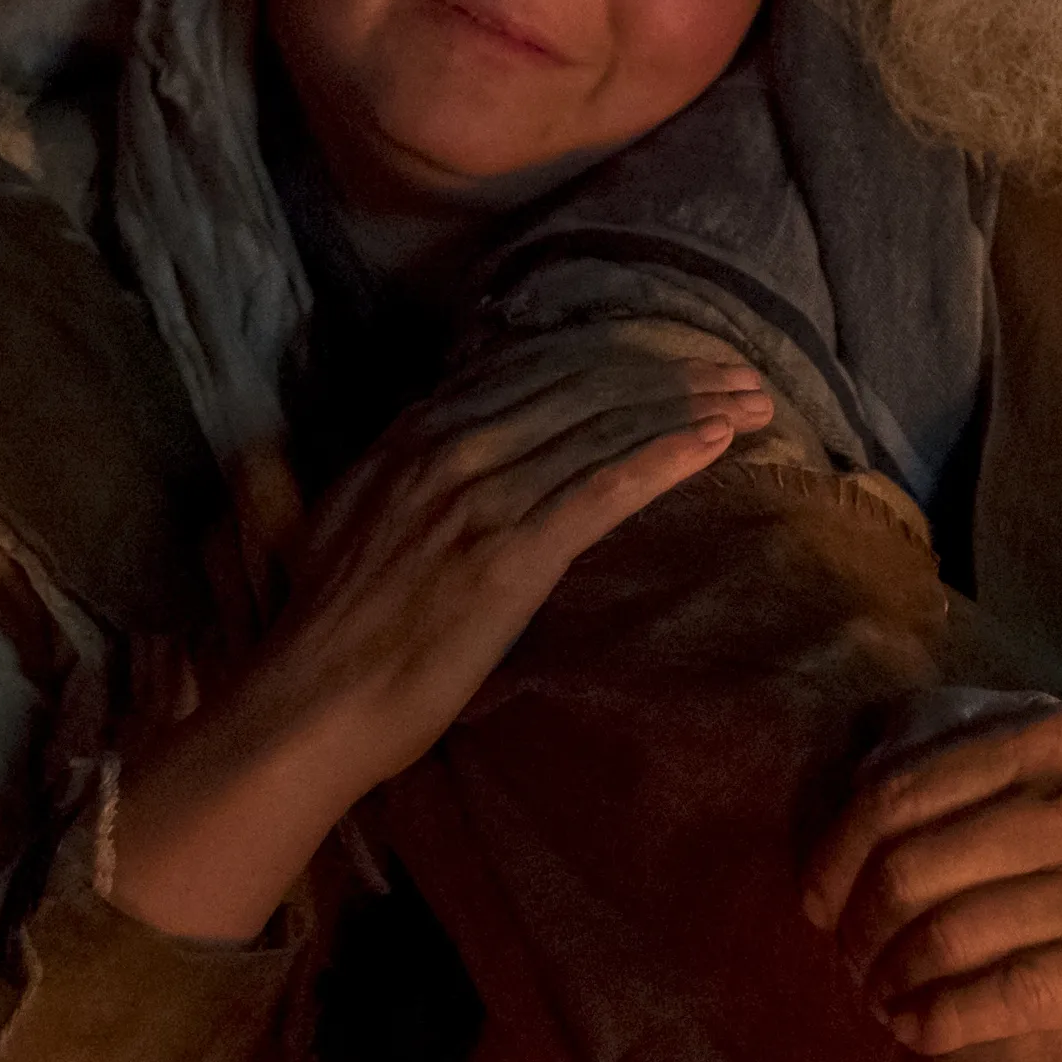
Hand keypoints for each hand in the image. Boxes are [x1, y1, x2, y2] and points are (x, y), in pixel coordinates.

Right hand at [105, 344, 770, 940]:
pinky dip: (664, 458)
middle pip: (581, 388)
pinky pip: (602, 490)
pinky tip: (717, 442)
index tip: (673, 358)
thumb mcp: (358, 522)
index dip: (611, 357)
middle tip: (741, 372)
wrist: (309, 704)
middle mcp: (448, 449)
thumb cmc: (333, 632)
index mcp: (412, 435)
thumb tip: (455, 455)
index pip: (531, 369)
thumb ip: (408, 476)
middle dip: (668, 374)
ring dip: (686, 408)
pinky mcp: (510, 555)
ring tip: (752, 400)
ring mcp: (480, 498)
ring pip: (602, 429)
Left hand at [806, 705, 1061, 1048]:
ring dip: (888, 978)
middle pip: (907, 866)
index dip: (833, 852)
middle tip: (844, 957)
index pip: (891, 790)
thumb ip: (980, 739)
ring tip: (878, 996)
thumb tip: (865, 742)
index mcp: (1051, 732)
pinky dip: (935, 1020)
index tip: (818, 896)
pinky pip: (1001, 998)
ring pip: (947, 935)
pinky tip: (916, 1030)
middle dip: (853, 924)